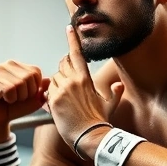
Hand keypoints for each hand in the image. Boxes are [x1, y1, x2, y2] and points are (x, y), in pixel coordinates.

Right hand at [0, 60, 49, 142]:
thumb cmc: (13, 108)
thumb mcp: (32, 101)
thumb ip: (41, 91)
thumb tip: (49, 80)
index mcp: (19, 66)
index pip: (36, 72)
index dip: (33, 89)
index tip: (24, 96)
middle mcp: (6, 65)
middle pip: (28, 78)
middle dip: (25, 95)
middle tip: (14, 99)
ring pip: (18, 84)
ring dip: (15, 98)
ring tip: (6, 99)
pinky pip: (7, 89)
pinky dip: (8, 99)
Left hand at [45, 26, 123, 151]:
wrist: (91, 137)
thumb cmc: (100, 122)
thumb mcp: (110, 104)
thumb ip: (115, 92)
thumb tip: (119, 85)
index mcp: (86, 78)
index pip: (77, 54)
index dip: (72, 39)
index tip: (69, 28)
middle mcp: (73, 81)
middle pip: (62, 64)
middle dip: (64, 70)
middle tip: (68, 84)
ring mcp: (62, 90)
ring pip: (54, 78)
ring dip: (57, 85)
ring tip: (65, 101)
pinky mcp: (53, 100)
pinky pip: (47, 92)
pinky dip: (50, 97)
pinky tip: (58, 107)